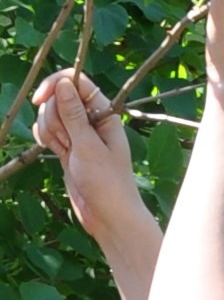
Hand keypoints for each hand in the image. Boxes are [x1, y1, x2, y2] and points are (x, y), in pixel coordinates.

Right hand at [32, 70, 144, 241]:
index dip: (55, 84)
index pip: (77, 82)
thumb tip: (64, 82)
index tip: (39, 99)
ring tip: (65, 151)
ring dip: (49, 130)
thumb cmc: (107, 183)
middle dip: (53, 116)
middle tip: (68, 142)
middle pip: (58, 98)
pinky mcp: (68, 148)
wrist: (108, 217)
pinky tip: (54, 150)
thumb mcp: (88, 146)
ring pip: (50, 116)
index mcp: (104, 114)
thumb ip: (74, 114)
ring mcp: (78, 134)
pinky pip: (49, 132)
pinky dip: (45, 137)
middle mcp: (92, 120)